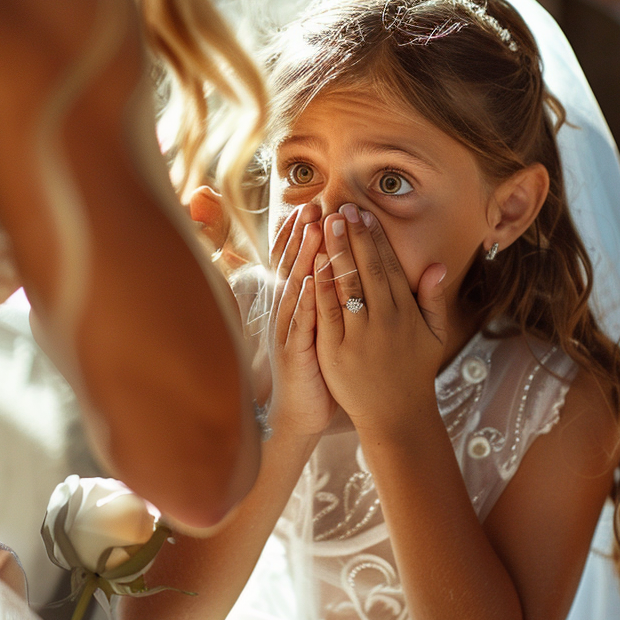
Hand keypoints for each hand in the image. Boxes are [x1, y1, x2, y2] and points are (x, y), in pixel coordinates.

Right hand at [266, 203, 337, 438]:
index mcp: (294, 307)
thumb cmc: (314, 371)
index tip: (313, 206)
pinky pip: (301, 321)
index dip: (302, 235)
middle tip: (312, 205)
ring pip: (294, 287)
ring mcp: (287, 331)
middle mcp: (286, 314)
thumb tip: (333, 269)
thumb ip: (325, 300)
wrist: (299, 414)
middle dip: (301, 235)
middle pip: (291, 267)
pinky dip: (305, 299)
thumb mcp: (320, 330)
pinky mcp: (294, 351)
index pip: (296, 263)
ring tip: (313, 229)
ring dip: (302, 257)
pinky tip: (311, 280)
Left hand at [313, 205, 448, 433]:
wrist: (396, 415)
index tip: (364, 215)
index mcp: (406, 312)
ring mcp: (359, 335)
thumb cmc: (414, 372)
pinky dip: (319, 287)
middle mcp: (384, 320)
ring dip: (335, 253)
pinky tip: (312, 264)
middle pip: (367, 270)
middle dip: (353, 237)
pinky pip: (326, 312)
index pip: (389, 267)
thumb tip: (437, 264)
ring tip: (324, 226)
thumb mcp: (433, 334)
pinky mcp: (335, 350)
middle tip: (340, 208)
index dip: (376, 239)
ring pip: (345, 286)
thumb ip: (433, 298)